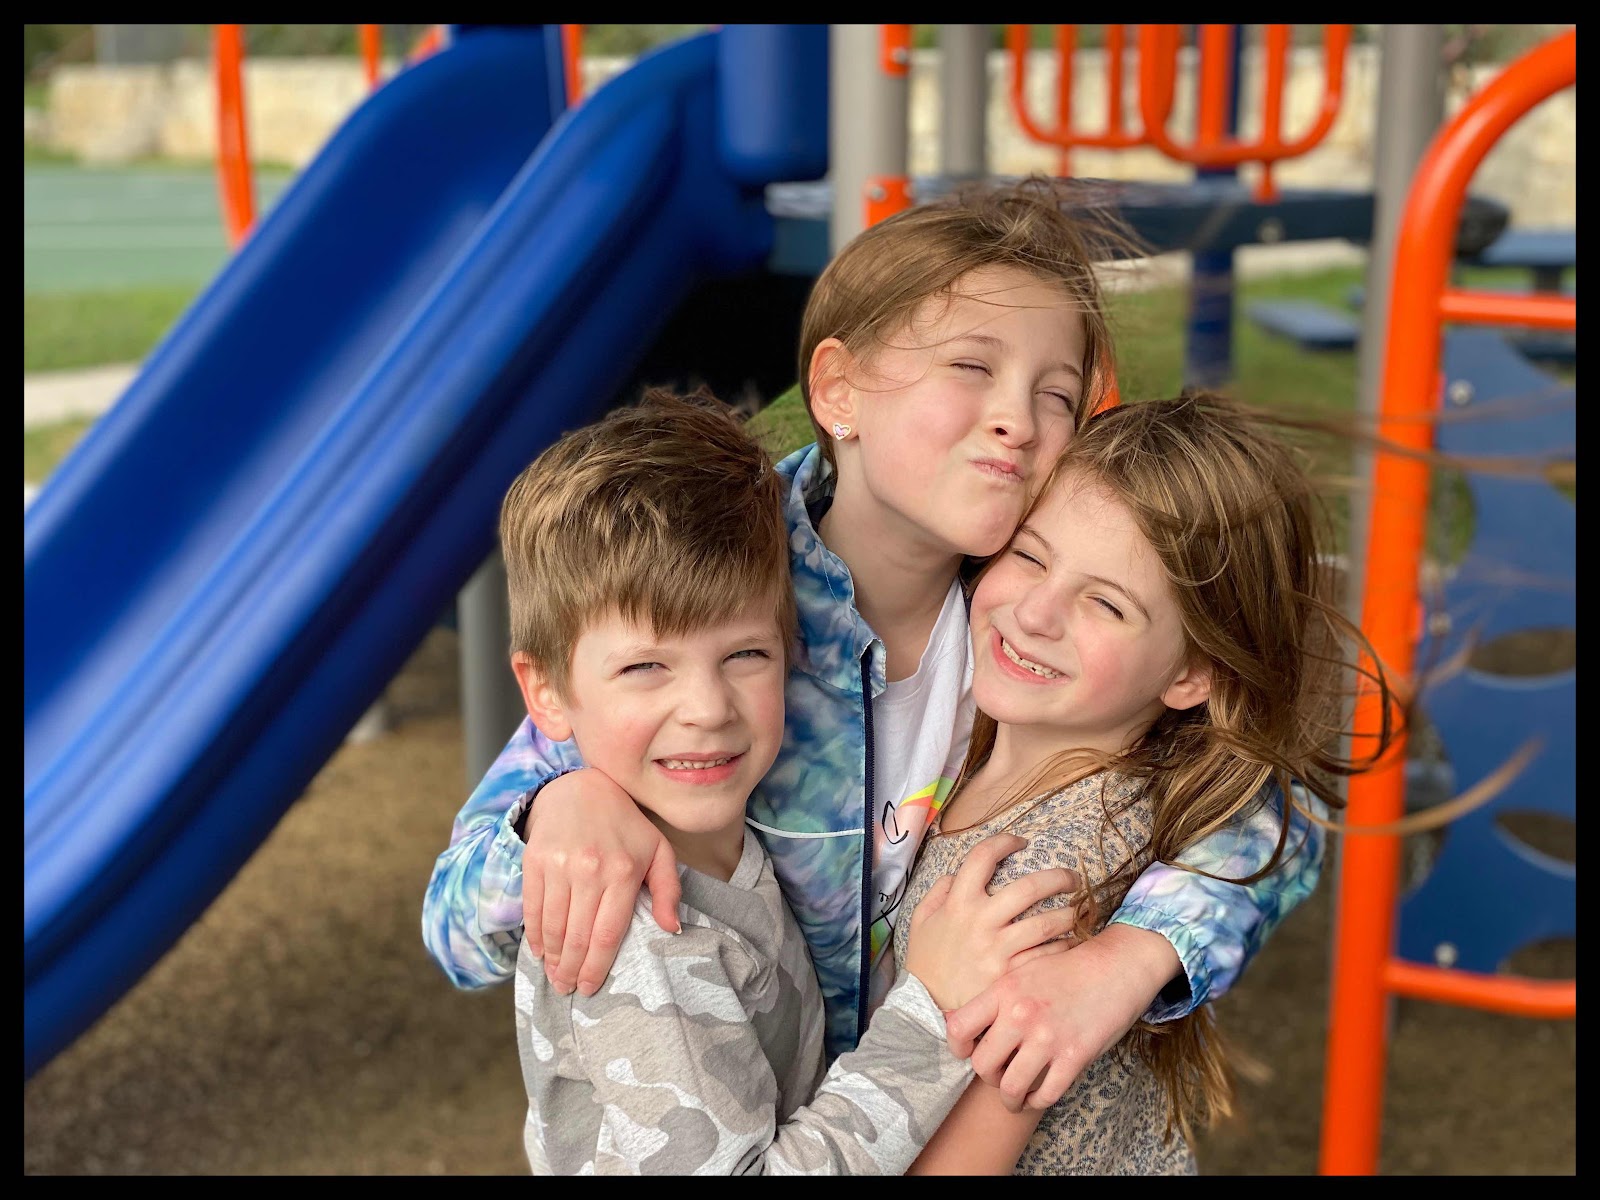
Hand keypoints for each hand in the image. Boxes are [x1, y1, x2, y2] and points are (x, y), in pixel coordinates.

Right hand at [522, 768, 681, 995]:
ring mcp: (560, 865)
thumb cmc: (626, 825)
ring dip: (552, 958)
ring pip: (554, 925)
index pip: (607, 933)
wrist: (583, 788)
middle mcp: (590, 870)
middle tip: (568, 989)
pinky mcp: (535, 859)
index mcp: (624, 872)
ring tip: (555, 975)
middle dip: (572, 969)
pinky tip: (539, 951)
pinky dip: (535, 934)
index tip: (591, 988)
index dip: (597, 966)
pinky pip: (533, 907)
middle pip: (578, 936)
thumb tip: (672, 929)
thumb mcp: (658, 850)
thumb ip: (668, 889)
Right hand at [904, 833, 1080, 1012]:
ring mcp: (997, 950)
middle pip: (1030, 887)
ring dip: (1068, 915)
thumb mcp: (921, 921)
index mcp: (959, 902)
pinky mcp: (1010, 976)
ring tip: (1077, 913)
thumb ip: (938, 893)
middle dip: (1058, 877)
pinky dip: (1063, 948)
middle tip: (1071, 878)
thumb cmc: (927, 963)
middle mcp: (981, 921)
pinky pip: (1047, 956)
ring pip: (1046, 923)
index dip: (1005, 842)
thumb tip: (956, 874)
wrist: (925, 1009)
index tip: (1020, 842)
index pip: (983, 856)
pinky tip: (1069, 945)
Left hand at [943, 922, 1181, 1111]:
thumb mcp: (1024, 970)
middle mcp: (1021, 1014)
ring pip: (1010, 1087)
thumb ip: (997, 996)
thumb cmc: (1068, 968)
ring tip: (1015, 1097)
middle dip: (988, 1077)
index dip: (958, 1048)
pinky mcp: (1075, 1056)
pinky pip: (1045, 1094)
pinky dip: (1037, 1101)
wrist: (1116, 965)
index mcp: (1004, 989)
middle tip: (999, 1075)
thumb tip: (963, 1021)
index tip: (968, 1052)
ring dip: (1010, 1098)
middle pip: (982, 1064)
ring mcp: (1048, 1037)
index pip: (958, 1027)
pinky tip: (1038, 1095)